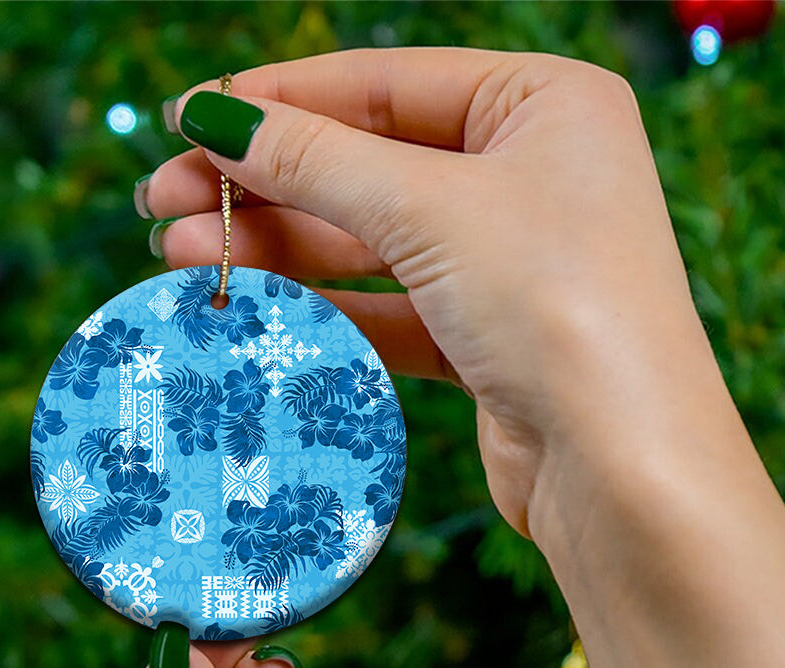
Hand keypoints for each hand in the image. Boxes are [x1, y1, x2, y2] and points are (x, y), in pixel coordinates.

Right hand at [142, 47, 720, 547]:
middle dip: (264, 183)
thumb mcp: (429, 209)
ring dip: (279, 248)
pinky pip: (392, 308)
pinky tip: (252, 306)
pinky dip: (325, 307)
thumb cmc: (555, 304)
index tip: (185, 119)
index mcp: (545, 103)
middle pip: (371, 163)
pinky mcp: (492, 340)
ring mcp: (514, 262)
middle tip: (161, 202)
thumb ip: (316, 161)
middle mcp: (535, 174)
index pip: (385, 84)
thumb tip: (214, 117)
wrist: (623, 467)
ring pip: (374, 241)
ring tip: (180, 256)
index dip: (279, 101)